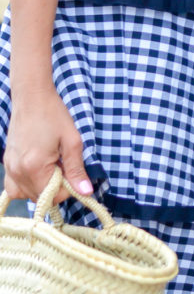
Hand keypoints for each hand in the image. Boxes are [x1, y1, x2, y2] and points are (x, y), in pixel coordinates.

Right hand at [3, 85, 92, 205]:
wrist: (32, 96)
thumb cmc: (53, 114)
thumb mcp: (71, 140)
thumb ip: (76, 169)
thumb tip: (86, 192)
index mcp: (34, 168)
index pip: (53, 196)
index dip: (66, 187)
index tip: (70, 169)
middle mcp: (17, 172)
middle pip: (39, 197)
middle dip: (54, 185)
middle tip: (60, 162)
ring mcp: (9, 168)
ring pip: (26, 194)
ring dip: (41, 185)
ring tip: (50, 163)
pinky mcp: (6, 163)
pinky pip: (14, 186)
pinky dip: (26, 184)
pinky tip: (36, 168)